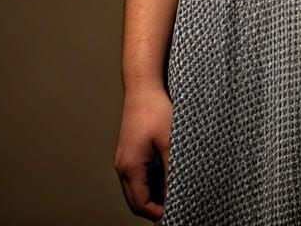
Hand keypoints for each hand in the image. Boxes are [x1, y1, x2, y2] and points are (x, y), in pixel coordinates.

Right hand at [114, 86, 173, 221]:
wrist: (143, 86)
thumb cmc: (154, 109)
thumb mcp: (169, 142)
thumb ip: (171, 171)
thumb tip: (175, 193)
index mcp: (130, 168)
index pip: (140, 204)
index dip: (158, 213)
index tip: (176, 212)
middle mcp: (123, 167)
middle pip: (136, 200)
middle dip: (154, 207)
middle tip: (177, 205)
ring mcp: (125, 159)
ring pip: (137, 188)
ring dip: (153, 194)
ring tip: (175, 191)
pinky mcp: (130, 152)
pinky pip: (138, 175)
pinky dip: (151, 181)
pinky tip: (168, 175)